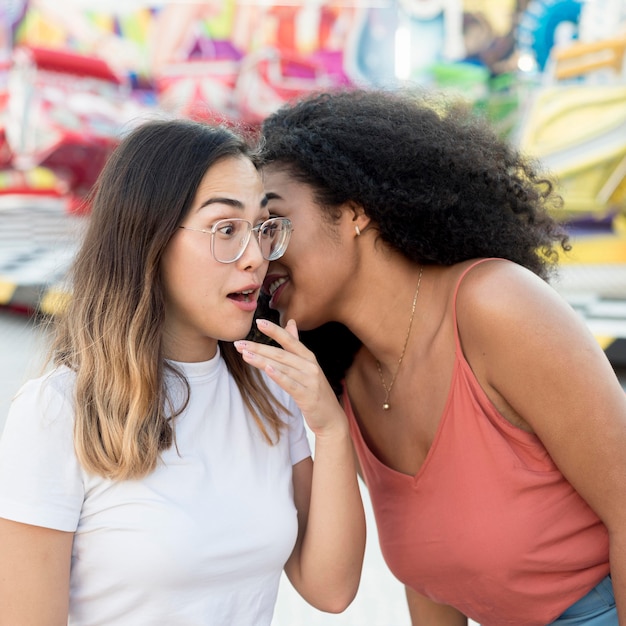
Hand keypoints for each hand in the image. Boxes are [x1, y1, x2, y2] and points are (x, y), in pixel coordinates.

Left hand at [234, 319, 346, 435]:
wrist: (331, 417)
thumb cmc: (315, 390)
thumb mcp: (308, 366)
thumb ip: (296, 345)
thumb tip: (290, 322)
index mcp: (308, 357)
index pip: (289, 340)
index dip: (274, 330)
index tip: (258, 322)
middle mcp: (310, 366)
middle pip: (281, 353)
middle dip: (258, 347)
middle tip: (239, 343)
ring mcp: (310, 380)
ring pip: (282, 367)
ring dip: (262, 360)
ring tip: (245, 354)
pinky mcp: (307, 396)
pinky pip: (290, 384)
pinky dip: (279, 375)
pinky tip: (267, 369)